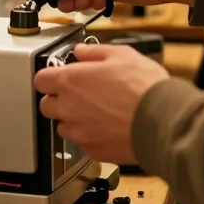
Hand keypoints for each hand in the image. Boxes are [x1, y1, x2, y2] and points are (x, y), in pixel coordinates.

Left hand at [36, 43, 169, 164]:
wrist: (162, 121)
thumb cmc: (144, 87)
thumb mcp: (121, 55)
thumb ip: (94, 52)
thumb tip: (81, 52)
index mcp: (70, 81)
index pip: (40, 80)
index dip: (50, 77)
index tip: (60, 76)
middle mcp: (68, 108)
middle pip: (46, 105)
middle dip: (58, 99)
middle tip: (78, 94)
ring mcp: (79, 132)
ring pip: (63, 126)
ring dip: (73, 119)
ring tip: (96, 112)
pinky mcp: (92, 151)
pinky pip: (82, 143)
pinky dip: (90, 136)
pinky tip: (107, 127)